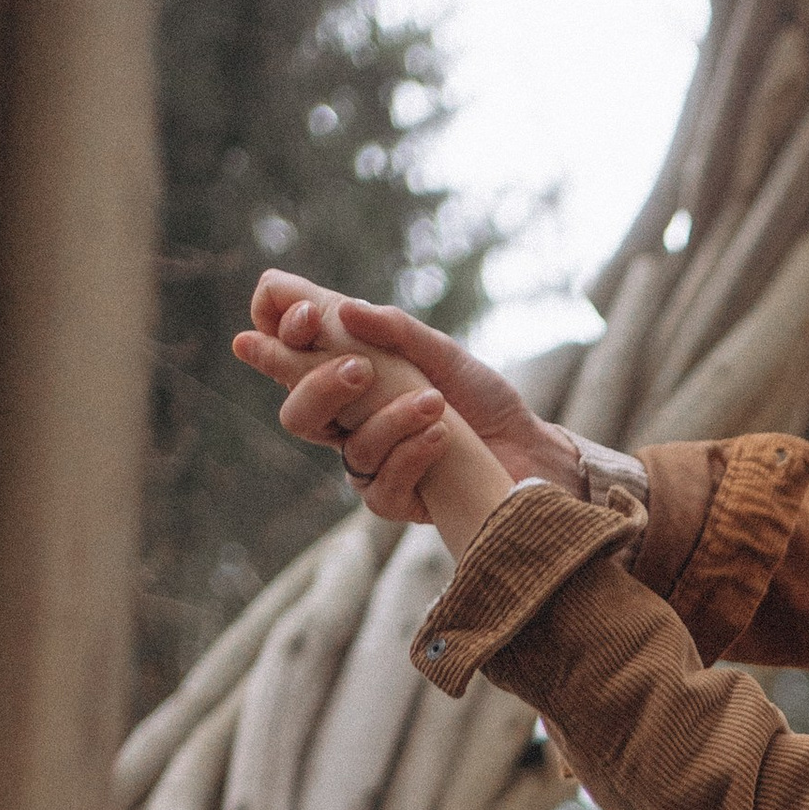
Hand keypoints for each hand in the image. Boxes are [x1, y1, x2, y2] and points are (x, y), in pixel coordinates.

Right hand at [234, 283, 513, 563]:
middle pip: (297, 414)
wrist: (526, 446)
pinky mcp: (395, 499)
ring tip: (435, 402)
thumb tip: (343, 310)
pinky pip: (380, 485)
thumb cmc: (477, 395)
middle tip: (360, 367)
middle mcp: (348, 421)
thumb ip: (393, 328)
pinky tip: (442, 437)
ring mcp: (369, 463)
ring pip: (348, 450)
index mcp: (346, 375)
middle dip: (319, 386)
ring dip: (392, 421)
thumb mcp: (439, 350)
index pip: (288, 353)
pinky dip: (412, 455)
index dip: (281, 333)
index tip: (308, 316)